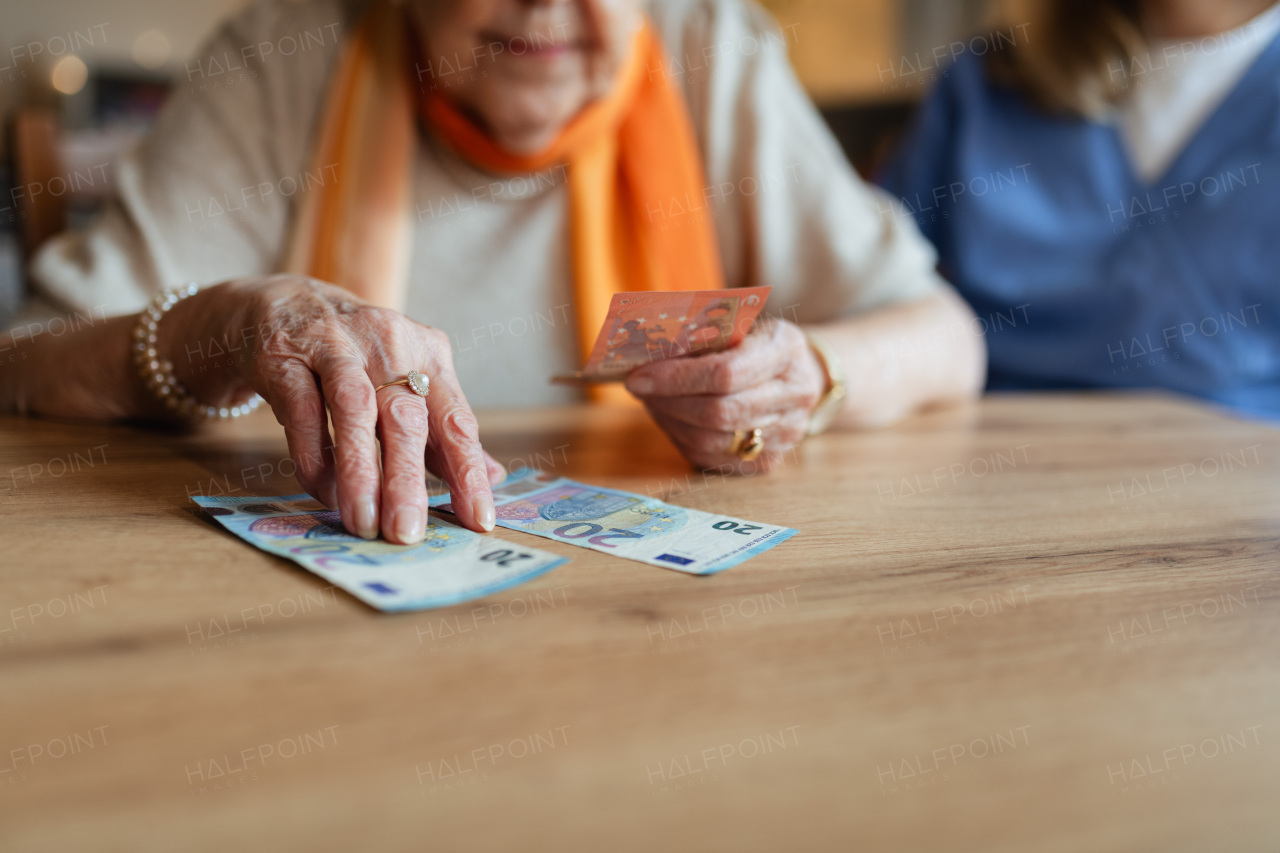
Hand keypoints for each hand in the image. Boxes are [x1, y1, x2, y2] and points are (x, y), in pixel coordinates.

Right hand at [170, 275, 501, 542]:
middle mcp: (389, 343)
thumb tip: (494, 477)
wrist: (281, 303)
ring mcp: (335, 345)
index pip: (456, 420)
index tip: (479, 521)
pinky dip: (315, 457)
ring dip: (360, 472)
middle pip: (406, 418)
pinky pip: (302, 412)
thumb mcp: (407, 381)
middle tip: (407, 533)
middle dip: (408, 481)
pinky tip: (325, 493)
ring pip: (354, 411)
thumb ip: (443, 431)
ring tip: (363, 523)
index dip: (469, 472)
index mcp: (429, 354)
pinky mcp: (285, 356)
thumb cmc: (358, 356)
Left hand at [624, 319, 825, 471]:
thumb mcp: (737, 324)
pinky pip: (712, 458)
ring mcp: (786, 433)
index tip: (639, 376)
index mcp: (785, 350)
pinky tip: (671, 418)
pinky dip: (682, 439)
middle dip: (668, 401)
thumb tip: (645, 355)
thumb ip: (698, 336)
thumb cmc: (758, 342)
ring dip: (671, 421)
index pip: (725, 374)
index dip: (676, 378)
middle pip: (718, 412)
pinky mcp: (768, 460)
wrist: (803, 373)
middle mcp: (793, 395)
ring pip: (711, 440)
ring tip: (653, 401)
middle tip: (639, 388)